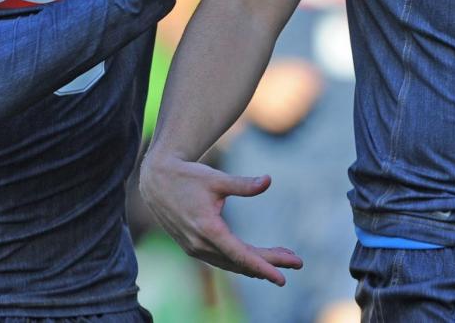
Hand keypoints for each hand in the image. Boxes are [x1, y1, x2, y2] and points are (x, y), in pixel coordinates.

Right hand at [140, 152, 301, 284]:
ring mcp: (195, 248)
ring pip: (232, 263)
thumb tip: (268, 181)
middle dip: (271, 263)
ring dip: (258, 263)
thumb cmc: (188, 177)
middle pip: (241, 261)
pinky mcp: (193, 246)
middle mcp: (201, 244)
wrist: (156, 181)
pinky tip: (258, 258)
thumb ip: (243, 184)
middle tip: (298, 262)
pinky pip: (222, 259)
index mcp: (208, 229)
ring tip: (285, 258)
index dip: (263, 267)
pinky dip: (242, 261)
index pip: (241, 256)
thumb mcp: (216, 179)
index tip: (282, 277)